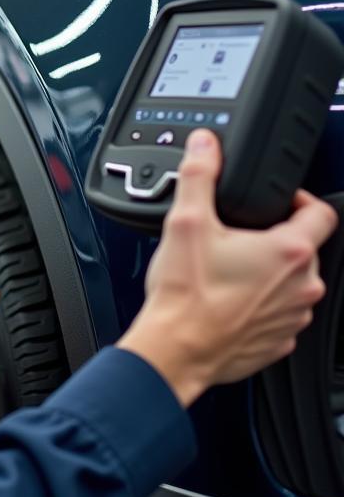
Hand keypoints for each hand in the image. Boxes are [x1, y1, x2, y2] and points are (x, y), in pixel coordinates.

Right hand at [118, 129, 337, 406]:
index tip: (279, 201)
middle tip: (236, 239)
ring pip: (292, 284)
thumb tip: (206, 146)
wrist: (175, 350)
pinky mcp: (278, 342)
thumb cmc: (185, 295)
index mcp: (289, 251)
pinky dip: (258, 306)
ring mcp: (293, 318)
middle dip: (274, 239)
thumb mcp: (186, 221)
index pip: (322, 212)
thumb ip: (200, 176)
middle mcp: (302, 286)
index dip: (301, 199)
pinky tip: (225, 301)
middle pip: (304, 249)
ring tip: (226, 272)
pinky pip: (277, 316)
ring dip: (268, 275)